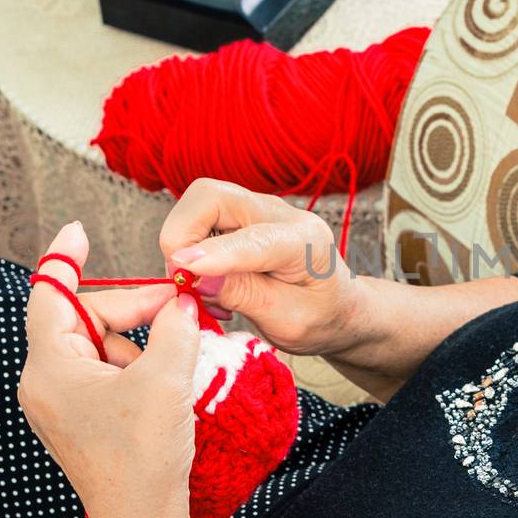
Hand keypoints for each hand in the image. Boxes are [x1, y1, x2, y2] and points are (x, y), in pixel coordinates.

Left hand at [19, 220, 200, 517]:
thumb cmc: (142, 454)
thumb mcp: (164, 377)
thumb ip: (173, 327)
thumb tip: (181, 304)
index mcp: (49, 367)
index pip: (50, 295)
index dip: (64, 260)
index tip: (80, 232)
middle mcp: (47, 383)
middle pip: (87, 320)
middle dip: (134, 308)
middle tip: (179, 303)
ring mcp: (64, 405)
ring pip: (104, 348)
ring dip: (143, 341)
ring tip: (182, 351)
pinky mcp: (85, 422)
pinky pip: (110, 375)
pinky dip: (141, 367)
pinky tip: (173, 377)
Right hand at [159, 177, 367, 356]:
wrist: (335, 305)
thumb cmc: (318, 315)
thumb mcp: (287, 321)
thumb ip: (244, 295)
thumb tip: (195, 275)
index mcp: (305, 241)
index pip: (254, 239)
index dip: (215, 253)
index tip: (183, 269)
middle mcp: (278, 213)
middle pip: (211, 197)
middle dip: (182, 235)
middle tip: (185, 282)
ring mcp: (256, 209)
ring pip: (198, 203)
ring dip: (183, 243)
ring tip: (202, 287)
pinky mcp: (238, 215)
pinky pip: (198, 218)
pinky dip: (189, 248)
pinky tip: (209, 280)